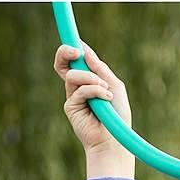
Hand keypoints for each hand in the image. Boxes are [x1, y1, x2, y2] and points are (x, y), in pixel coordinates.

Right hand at [54, 42, 133, 177]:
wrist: (114, 139)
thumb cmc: (117, 114)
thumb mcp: (114, 85)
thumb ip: (100, 69)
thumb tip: (85, 51)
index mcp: (88, 79)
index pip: (76, 60)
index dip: (72, 48)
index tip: (76, 40)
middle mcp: (78, 86)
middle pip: (62, 64)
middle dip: (65, 53)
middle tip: (75, 51)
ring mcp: (73, 96)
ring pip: (72, 76)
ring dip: (91, 79)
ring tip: (105, 90)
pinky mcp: (70, 107)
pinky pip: (80, 91)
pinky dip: (95, 91)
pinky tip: (106, 99)